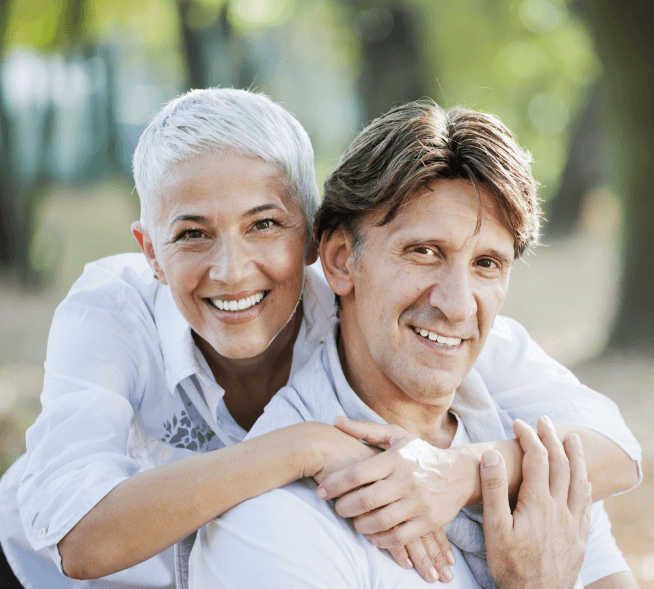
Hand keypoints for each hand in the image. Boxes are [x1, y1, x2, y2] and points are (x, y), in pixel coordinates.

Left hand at [316, 418, 462, 582]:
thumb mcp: (395, 435)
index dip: (335, 483)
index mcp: (396, 458)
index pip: (359, 472)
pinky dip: (381, 540)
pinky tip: (371, 534)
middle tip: (336, 508)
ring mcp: (420, 502)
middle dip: (344, 507)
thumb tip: (335, 420)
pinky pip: (399, 537)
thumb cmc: (419, 453)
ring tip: (353, 520)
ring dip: (360, 524)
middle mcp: (408, 480)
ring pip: (381, 521)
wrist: (459, 473)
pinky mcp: (429, 521)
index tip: (321, 490)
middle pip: (367, 499)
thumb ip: (365, 429)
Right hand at [480, 416, 591, 588]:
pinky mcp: (578, 536)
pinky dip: (584, 483)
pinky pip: (586, 502)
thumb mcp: (495, 528)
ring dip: (575, 456)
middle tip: (543, 420)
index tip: (518, 423)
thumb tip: (492, 455)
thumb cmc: (510, 565)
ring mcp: (572, 523)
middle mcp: (559, 508)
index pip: (537, 459)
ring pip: (579, 480)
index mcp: (538, 503)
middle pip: (561, 464)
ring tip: (572, 438)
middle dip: (552, 438)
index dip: (529, 437)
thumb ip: (494, 490)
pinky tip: (583, 479)